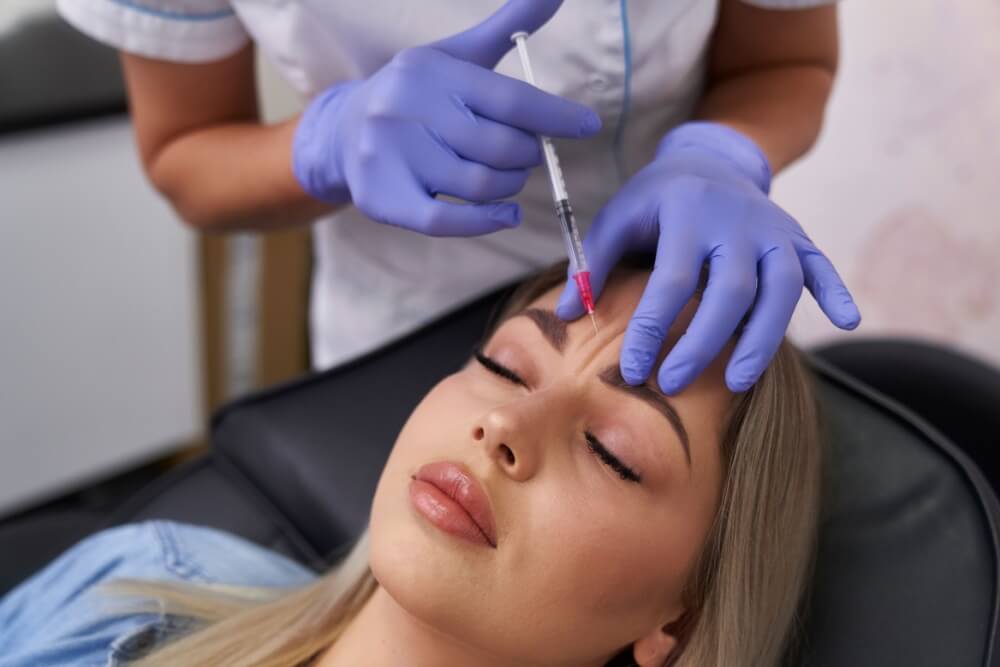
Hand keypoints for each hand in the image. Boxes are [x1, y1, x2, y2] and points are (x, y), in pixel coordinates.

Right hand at [291, 0, 600, 236]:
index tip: (587, 125)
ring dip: (510, 186)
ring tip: (508, 177)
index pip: (508, 97)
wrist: (343, 133)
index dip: (555, 115)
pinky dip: (486, 222)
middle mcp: (407, 110)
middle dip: (526, 155)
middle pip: (499, 147)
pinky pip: (446, 221)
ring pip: (480, 185)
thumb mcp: (456, 55)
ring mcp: (391, 156)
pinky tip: (506, 214)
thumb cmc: (418, 95)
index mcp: (432, 72)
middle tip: (527, 154)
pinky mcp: (383, 198)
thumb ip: (506, 27)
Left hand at [556, 121, 859, 393]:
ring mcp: (774, 228)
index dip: (652, 327)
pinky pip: (823, 264)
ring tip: (739, 382)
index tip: (632, 369)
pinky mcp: (798, 237)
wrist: (709, 158)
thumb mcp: (617, 217)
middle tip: (673, 384)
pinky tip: (848, 320)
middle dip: (703, 342)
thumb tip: (563, 315)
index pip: (672, 279)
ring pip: (780, 287)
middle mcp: (737, 221)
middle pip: (730, 290)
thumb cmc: (655, 200)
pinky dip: (837, 290)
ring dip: (763, 336)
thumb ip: (591, 263)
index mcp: (687, 213)